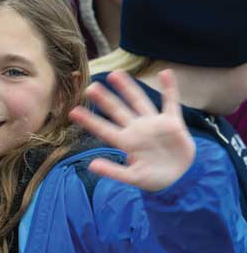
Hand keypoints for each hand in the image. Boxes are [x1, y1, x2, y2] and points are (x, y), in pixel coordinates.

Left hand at [69, 69, 195, 191]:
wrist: (180, 178)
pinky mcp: (172, 123)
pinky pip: (171, 102)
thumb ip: (113, 171)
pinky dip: (170, 88)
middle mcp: (137, 129)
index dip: (90, 121)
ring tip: (116, 73)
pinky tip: (166, 73)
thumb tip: (92, 166)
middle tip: (90, 87)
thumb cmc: (153, 179)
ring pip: (139, 101)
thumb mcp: (132, 178)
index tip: (73, 112)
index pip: (104, 129)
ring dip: (129, 88)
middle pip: (118, 110)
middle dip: (105, 99)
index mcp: (126, 142)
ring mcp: (154, 124)